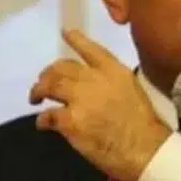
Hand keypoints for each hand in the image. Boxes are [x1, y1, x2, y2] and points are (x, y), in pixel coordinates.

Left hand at [29, 29, 171, 180]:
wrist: (144, 149)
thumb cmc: (145, 126)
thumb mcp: (133, 92)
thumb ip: (112, 84)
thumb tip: (96, 89)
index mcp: (114, 71)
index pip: (90, 49)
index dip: (75, 39)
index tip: (65, 32)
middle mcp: (94, 79)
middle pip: (62, 67)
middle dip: (48, 73)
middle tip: (42, 83)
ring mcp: (80, 99)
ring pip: (50, 86)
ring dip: (39, 91)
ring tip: (35, 99)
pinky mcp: (70, 121)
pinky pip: (47, 115)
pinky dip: (42, 120)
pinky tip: (43, 124)